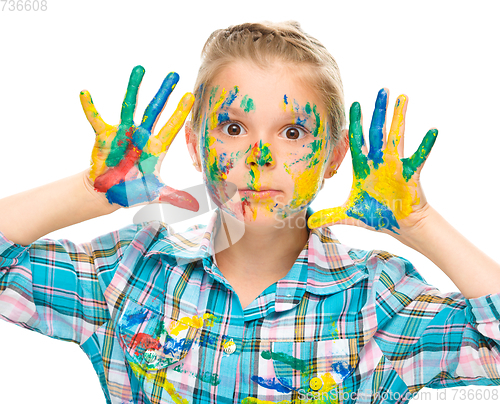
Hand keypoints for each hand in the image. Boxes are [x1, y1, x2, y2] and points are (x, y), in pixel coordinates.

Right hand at [80, 66, 197, 210]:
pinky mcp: (105, 136)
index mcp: (156, 148)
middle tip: (173, 74)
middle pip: (155, 110)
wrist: (109, 193)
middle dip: (164, 93)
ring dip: (134, 88)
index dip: (180, 113)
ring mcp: (123, 133)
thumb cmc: (133, 190)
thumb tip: (194, 206)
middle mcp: (142, 136)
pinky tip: (85, 93)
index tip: (190, 96)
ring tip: (140, 69)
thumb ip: (174, 196)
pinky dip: (90, 107)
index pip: (172, 127)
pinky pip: (96, 119)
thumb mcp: (155, 193)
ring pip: (130, 106)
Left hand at [308, 89, 437, 234]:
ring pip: (396, 137)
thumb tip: (310, 222)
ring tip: (402, 98)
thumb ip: (330, 215)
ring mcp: (395, 165)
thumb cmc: (377, 216)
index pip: (356, 141)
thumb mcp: (350, 215)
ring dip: (399, 118)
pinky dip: (426, 145)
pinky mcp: (410, 174)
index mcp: (363, 168)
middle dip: (378, 112)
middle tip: (381, 90)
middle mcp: (379, 162)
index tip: (353, 105)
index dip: (355, 124)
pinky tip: (433, 130)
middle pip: (377, 132)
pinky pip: (419, 157)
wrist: (399, 225)